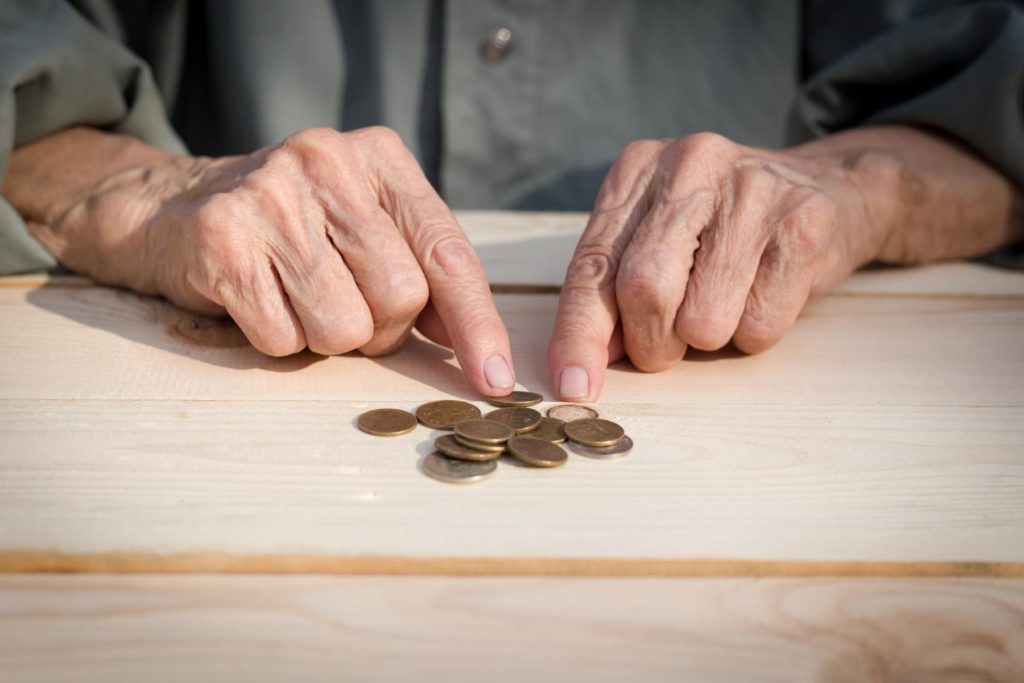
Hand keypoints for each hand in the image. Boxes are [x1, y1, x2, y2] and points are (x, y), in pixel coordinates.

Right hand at [6, 126, 515, 394]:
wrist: (173, 208)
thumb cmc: (292, 232)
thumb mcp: (366, 230)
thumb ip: (424, 273)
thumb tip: (479, 347)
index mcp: (381, 158)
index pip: (448, 254)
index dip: (477, 324)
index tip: (495, 379)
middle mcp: (329, 163)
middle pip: (401, 297)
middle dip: (381, 330)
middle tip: (345, 307)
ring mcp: (272, 195)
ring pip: (344, 327)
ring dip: (327, 339)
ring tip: (298, 300)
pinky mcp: (222, 237)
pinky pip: (282, 337)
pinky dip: (277, 340)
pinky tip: (258, 301)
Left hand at [548, 126, 1022, 400]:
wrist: (834, 189)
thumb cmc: (724, 230)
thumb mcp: (658, 241)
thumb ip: (612, 292)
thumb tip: (578, 365)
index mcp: (638, 169)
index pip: (592, 264)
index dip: (578, 333)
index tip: (571, 387)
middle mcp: (690, 165)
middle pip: (644, 289)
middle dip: (649, 343)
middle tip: (663, 352)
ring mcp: (751, 187)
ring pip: (703, 319)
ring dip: (708, 340)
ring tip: (725, 305)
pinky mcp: (803, 220)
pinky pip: (759, 323)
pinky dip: (755, 334)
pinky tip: (766, 294)